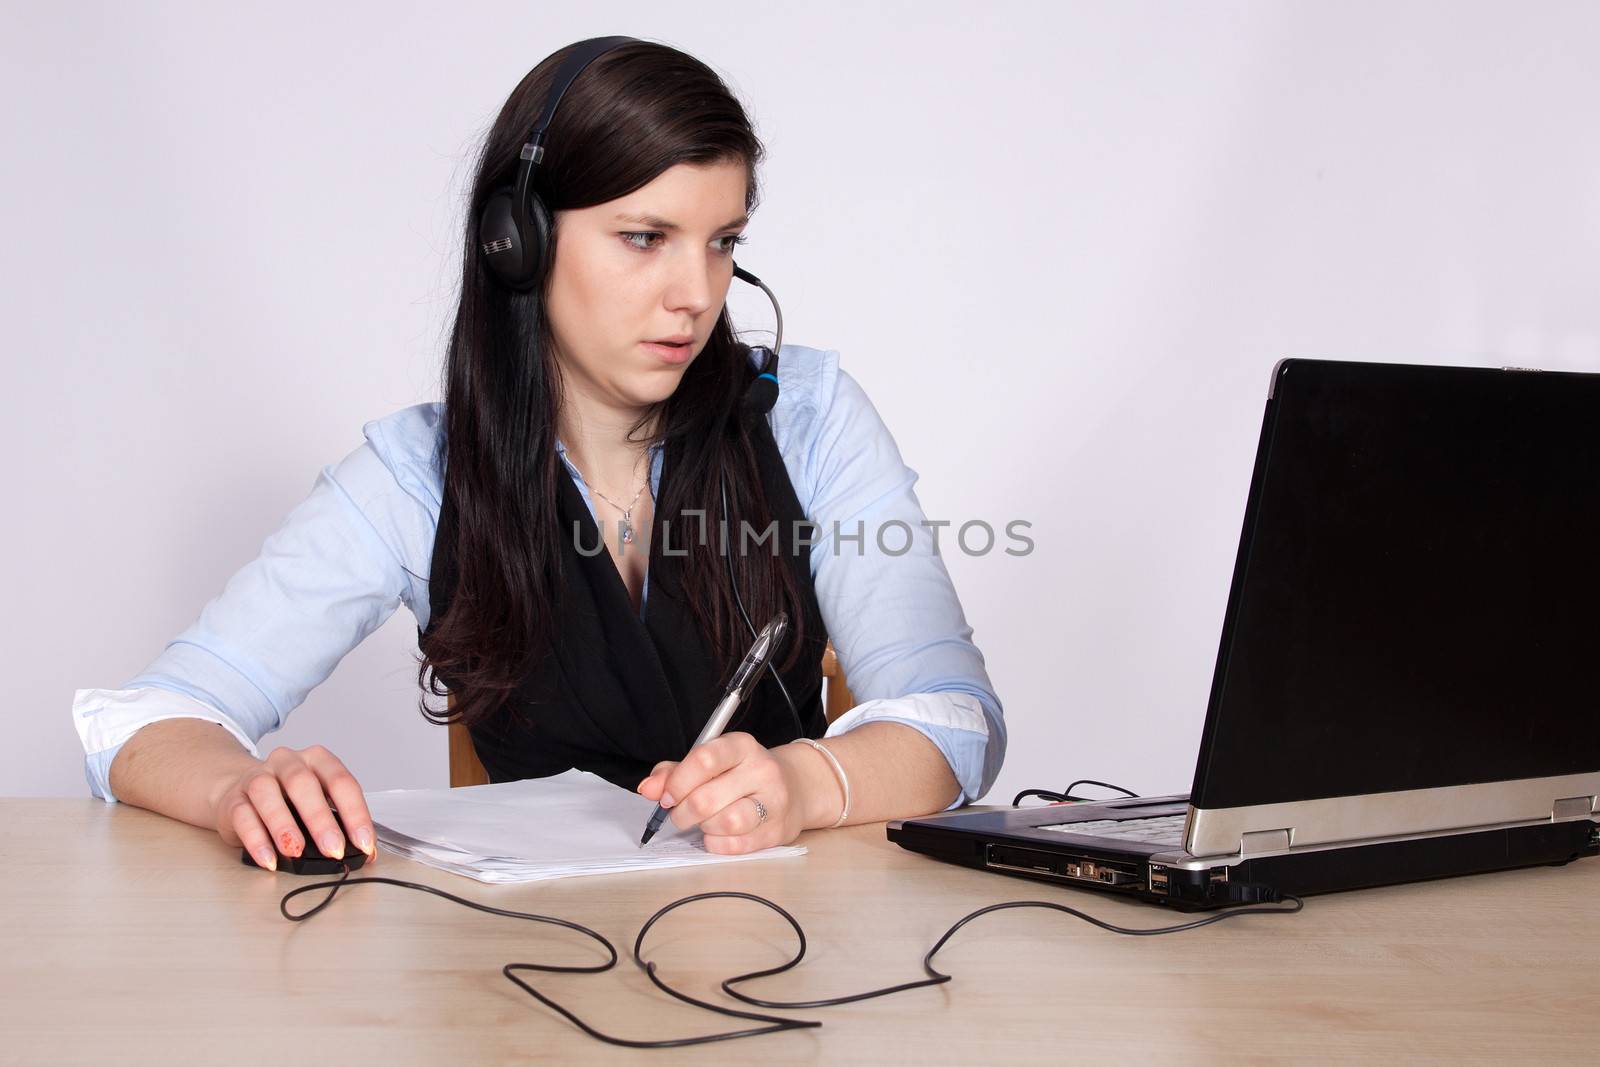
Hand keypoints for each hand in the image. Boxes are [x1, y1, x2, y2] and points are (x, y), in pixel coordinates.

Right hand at [211, 744, 376, 870]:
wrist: (239, 792)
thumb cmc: (289, 800)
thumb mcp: (319, 804)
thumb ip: (341, 824)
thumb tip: (367, 854)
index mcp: (317, 760)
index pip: (341, 782)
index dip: (355, 813)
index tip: (364, 843)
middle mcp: (287, 762)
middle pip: (303, 784)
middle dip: (320, 819)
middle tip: (333, 849)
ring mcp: (257, 777)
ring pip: (267, 794)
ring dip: (283, 825)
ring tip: (295, 852)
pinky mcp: (233, 799)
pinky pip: (242, 816)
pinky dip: (256, 840)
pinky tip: (269, 859)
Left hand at [636, 732, 805, 853]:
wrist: (795, 788)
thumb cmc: (742, 776)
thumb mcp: (712, 763)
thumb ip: (675, 772)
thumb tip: (647, 788)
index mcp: (742, 746)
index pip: (704, 760)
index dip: (677, 783)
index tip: (666, 796)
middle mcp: (762, 770)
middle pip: (706, 798)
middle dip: (682, 812)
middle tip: (679, 814)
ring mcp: (773, 801)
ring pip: (724, 822)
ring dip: (703, 827)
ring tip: (703, 822)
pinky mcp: (776, 831)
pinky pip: (735, 845)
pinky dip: (716, 844)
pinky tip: (717, 835)